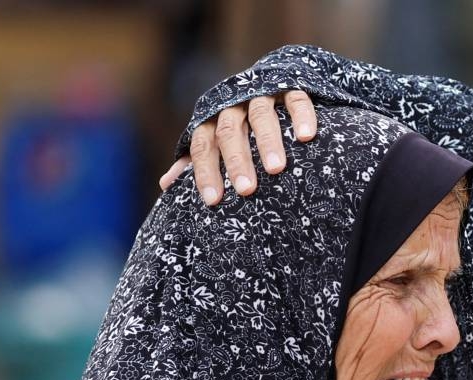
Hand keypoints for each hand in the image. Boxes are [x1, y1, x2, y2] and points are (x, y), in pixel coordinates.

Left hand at [159, 90, 317, 204]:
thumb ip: (197, 162)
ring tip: (276, 169)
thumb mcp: (218, 142)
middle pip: (229, 131)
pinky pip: (294, 99)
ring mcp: (262, 93)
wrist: (273, 84)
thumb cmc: (243, 127)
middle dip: (236, 160)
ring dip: (267, 142)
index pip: (203, 145)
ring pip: (261, 115)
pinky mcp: (290, 86)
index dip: (205, 172)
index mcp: (213, 120)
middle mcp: (234, 104)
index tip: (213, 201)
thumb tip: (166, 184)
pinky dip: (301, 116)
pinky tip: (306, 137)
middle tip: (246, 189)